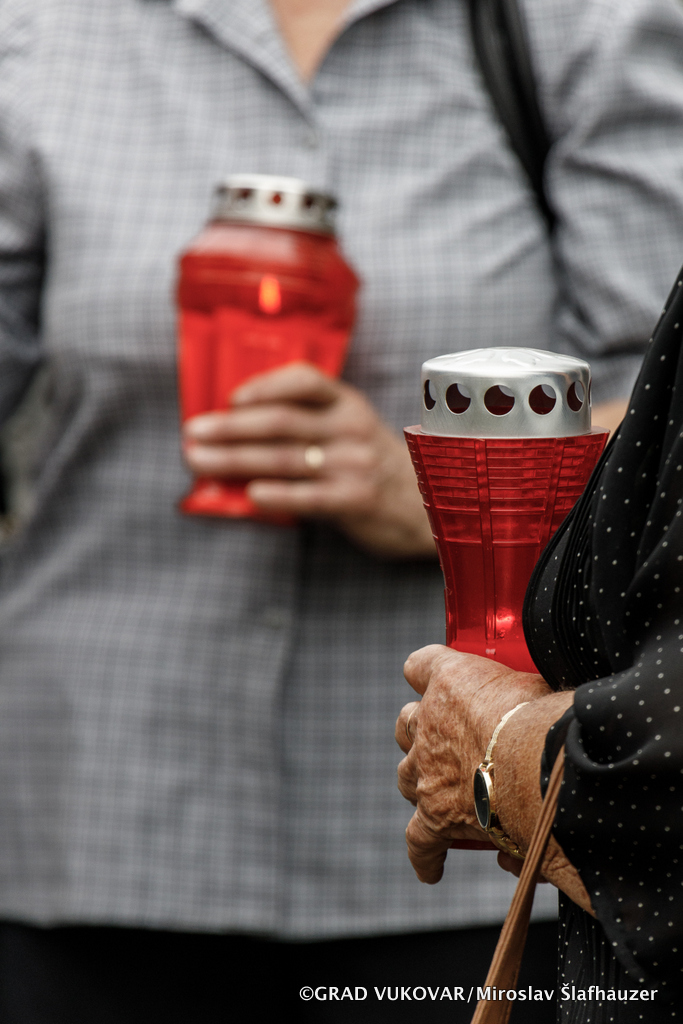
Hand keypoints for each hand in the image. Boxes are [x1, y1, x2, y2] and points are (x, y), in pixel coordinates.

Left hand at [182, 362, 435, 557]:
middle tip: (192, 433)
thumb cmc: (373, 467)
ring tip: (199, 462)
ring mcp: (355, 464)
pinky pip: (308, 496)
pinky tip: (249, 494)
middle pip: (281, 422)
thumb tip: (238, 429)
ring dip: (235, 460)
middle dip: (231, 427)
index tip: (230, 398)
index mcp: (347, 404)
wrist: (428, 507)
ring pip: (284, 459)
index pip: (305, 381)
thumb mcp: (351, 431)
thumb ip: (309, 425)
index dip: (264, 385)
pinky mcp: (356, 500)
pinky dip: (276, 495)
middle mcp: (351, 429)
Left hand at [395, 644, 551, 883]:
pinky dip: (425, 854)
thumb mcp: (538, 688)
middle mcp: (428, 724)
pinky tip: (431, 869)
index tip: (432, 680)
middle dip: (421, 732)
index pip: (420, 665)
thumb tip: (542, 721)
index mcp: (450, 681)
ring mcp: (427, 772)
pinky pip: (418, 841)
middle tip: (445, 742)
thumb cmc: (547, 718)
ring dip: (420, 780)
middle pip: (407, 723)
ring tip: (439, 790)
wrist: (540, 765)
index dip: (426, 673)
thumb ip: (528, 698)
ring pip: (406, 774)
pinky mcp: (434, 816)